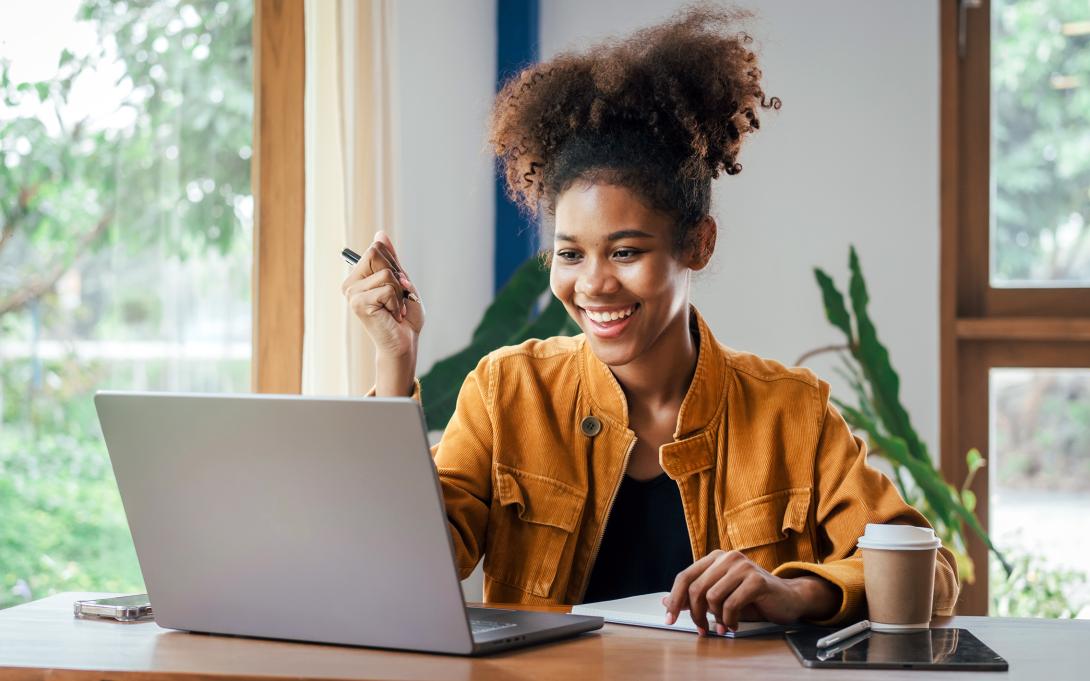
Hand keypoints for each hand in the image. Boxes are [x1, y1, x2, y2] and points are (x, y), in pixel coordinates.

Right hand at [341, 231, 423, 394]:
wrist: (405, 343)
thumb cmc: (404, 316)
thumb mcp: (401, 282)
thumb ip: (390, 259)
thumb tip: (380, 233)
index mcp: (359, 275)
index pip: (376, 248)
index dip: (395, 264)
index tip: (400, 285)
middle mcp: (351, 283)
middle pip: (376, 253)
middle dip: (397, 275)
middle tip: (399, 297)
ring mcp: (352, 293)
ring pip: (385, 273)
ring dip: (399, 292)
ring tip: (395, 309)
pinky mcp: (358, 303)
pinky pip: (387, 289)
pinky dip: (397, 303)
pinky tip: (392, 316)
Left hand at [663, 550, 838, 635]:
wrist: (788, 598)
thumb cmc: (753, 598)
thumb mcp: (720, 597)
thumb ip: (695, 597)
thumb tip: (666, 601)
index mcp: (715, 558)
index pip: (685, 577)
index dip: (675, 599)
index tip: (669, 619)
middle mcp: (727, 557)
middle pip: (695, 588)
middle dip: (695, 614)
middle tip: (702, 630)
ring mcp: (742, 566)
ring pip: (712, 597)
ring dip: (716, 619)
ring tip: (724, 626)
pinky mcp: (756, 579)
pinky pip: (731, 604)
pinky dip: (730, 620)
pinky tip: (734, 625)